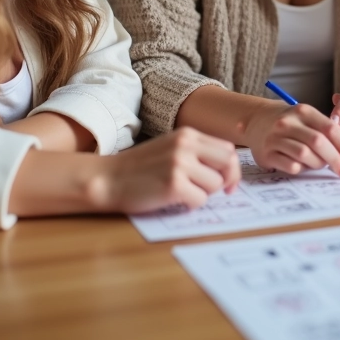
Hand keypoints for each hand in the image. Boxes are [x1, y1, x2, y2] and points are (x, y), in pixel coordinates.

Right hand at [93, 127, 241, 213]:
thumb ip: (195, 153)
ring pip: (215, 184)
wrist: (107, 179)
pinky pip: (200, 200)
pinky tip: (174, 200)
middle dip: (227, 180)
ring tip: (183, 193)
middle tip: (220, 192)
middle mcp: (186, 145)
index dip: (231, 167)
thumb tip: (227, 172)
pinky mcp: (173, 185)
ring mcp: (180, 164)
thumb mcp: (169, 148)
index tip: (227, 181)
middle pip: (228, 163)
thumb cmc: (139, 168)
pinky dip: (191, 205)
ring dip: (204, 194)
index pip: (227, 148)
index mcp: (187, 134)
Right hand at [243, 103, 339, 176]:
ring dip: (318, 164)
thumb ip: (326, 130)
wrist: (255, 121)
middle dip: (335, 159)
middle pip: (318, 142)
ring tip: (320, 165)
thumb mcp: (306, 117)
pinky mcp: (266, 154)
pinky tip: (302, 166)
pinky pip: (291, 166)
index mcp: (303, 111)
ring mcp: (275, 138)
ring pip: (305, 155)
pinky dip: (301, 169)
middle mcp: (288, 122)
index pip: (329, 127)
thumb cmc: (289, 122)